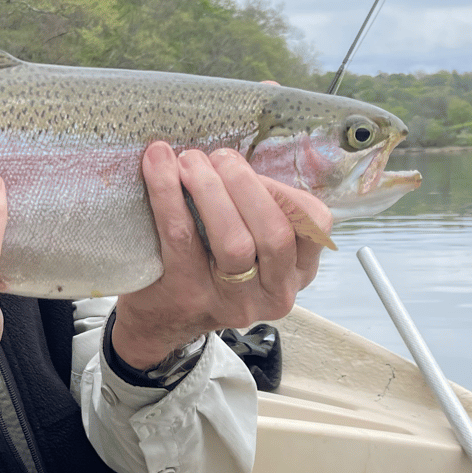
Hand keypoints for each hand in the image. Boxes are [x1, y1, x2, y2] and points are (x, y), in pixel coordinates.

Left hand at [110, 142, 331, 372]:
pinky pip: (182, 237)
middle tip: (216, 157)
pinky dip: (168, 194)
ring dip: (210, 189)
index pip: (313, 224)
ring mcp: (233, 301)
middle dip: (244, 184)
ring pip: (234, 242)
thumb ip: (254, 207)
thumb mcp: (250, 243)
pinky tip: (158, 166)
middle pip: (274, 233)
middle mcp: (274, 293)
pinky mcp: (189, 296)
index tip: (244, 168)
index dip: (280, 188)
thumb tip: (232, 154)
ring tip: (189, 160)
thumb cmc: (209, 263)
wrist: (160, 318)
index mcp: (297, 272)